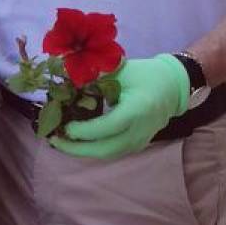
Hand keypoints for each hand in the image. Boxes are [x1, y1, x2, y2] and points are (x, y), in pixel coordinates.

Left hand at [51, 53, 188, 159]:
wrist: (172, 86)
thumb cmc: (144, 74)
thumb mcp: (118, 70)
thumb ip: (93, 78)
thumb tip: (64, 83)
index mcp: (136, 110)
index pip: (107, 128)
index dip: (84, 130)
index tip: (64, 126)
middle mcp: (139, 131)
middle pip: (105, 149)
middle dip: (77, 148)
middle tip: (54, 140)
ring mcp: (140, 141)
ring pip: (108, 154)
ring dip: (83, 150)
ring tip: (60, 142)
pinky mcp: (137, 144)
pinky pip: (113, 150)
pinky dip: (94, 148)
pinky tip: (77, 140)